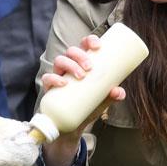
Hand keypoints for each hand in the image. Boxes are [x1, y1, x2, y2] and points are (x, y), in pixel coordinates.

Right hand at [40, 34, 124, 165]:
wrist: (73, 124)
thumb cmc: (89, 105)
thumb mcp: (103, 100)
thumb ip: (112, 96)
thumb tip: (119, 92)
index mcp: (82, 62)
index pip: (84, 45)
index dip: (89, 40)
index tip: (98, 46)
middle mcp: (69, 66)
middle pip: (71, 51)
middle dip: (80, 55)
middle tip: (90, 67)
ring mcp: (58, 75)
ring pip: (59, 61)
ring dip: (70, 65)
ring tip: (81, 76)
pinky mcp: (49, 88)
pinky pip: (47, 78)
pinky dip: (54, 78)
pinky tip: (63, 83)